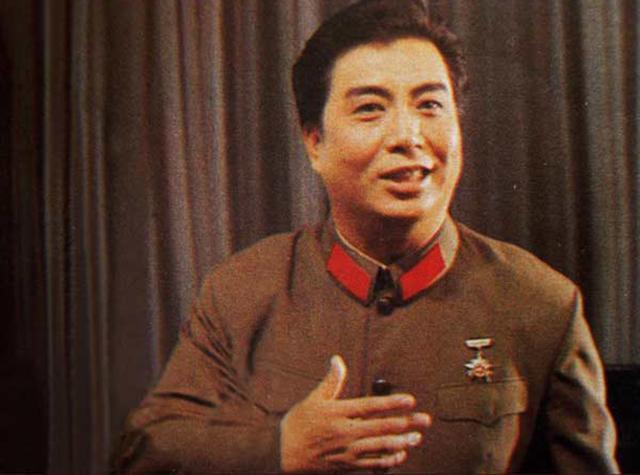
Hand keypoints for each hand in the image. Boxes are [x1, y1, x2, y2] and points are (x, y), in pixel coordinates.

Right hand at [280, 355, 430, 471]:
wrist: (282, 454)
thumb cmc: (297, 424)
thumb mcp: (312, 399)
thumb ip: (330, 381)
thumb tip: (338, 359)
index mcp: (338, 413)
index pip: (370, 406)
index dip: (391, 403)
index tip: (410, 400)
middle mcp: (345, 432)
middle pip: (380, 427)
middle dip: (405, 423)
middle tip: (425, 420)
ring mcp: (347, 451)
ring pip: (379, 447)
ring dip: (400, 442)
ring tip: (417, 438)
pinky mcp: (346, 465)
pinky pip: (371, 464)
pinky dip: (386, 460)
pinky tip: (400, 456)